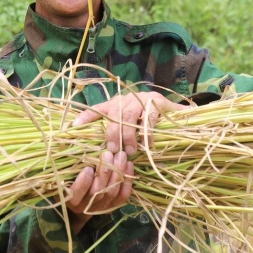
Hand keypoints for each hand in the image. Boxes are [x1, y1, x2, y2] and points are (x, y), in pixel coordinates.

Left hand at [64, 91, 186, 232]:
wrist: (179, 117)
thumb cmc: (151, 126)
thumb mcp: (131, 129)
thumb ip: (118, 135)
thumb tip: (104, 153)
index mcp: (116, 104)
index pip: (97, 109)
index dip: (85, 117)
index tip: (73, 126)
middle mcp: (127, 99)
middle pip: (113, 114)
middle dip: (111, 134)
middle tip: (112, 150)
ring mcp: (142, 98)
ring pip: (128, 115)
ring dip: (128, 135)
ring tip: (130, 151)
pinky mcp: (157, 101)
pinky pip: (148, 117)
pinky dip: (146, 133)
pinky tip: (147, 145)